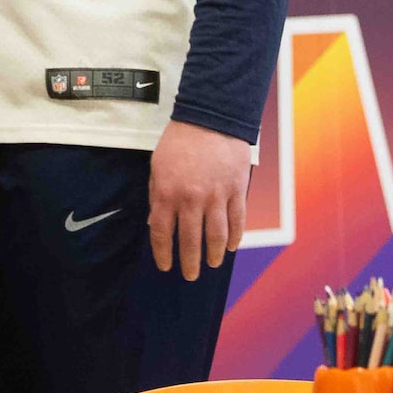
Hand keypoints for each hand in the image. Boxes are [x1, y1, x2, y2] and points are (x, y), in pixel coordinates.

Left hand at [149, 119, 251, 281]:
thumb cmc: (181, 141)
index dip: (163, 253)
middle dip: (189, 262)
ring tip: (213, 264)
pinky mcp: (237, 190)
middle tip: (190, 275)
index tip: (166, 266)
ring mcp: (216, 196)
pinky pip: (237, 221)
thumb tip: (154, 222)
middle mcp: (191, 199)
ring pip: (217, 236)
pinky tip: (232, 246)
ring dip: (214, 255)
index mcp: (167, 193)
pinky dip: (235, 237)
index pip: (162, 233)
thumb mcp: (157, 166)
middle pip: (190, 241)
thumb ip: (156, 195)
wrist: (211, 117)